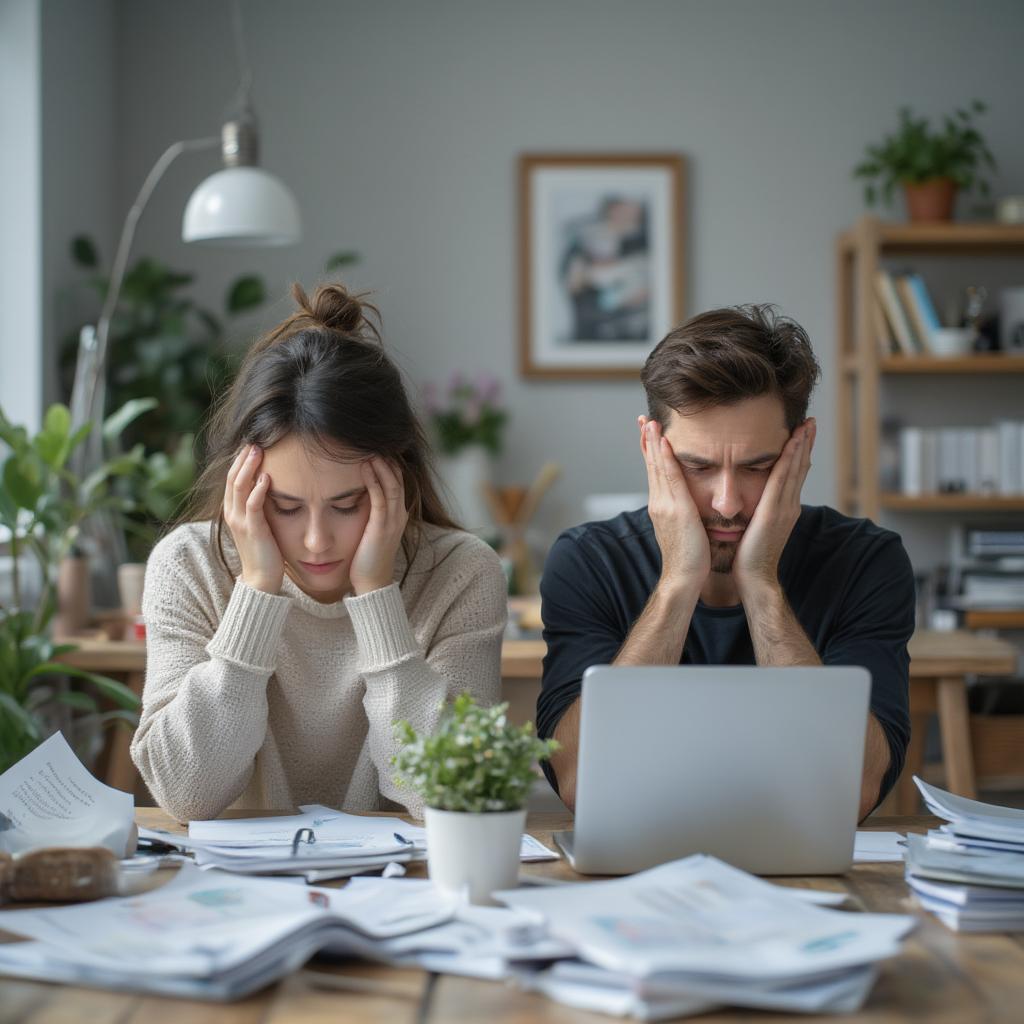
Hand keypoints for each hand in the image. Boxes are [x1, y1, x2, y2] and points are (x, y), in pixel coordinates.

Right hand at [223, 445, 284, 593]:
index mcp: (233, 510)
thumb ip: (260, 506)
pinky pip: (253, 505)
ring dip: (249, 467)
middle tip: (254, 440)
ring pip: (240, 487)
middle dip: (243, 458)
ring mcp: (240, 521)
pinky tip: (267, 477)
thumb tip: (270, 487)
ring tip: (257, 450)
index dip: (240, 461)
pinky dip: (259, 490)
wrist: (261, 580)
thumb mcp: (259, 524)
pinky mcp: (253, 530)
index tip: (251, 444)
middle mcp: (232, 513)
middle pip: (233, 478)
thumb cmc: (265, 551)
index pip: (233, 479)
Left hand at [349, 458, 408, 594]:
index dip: (389, 463)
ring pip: (392, 484)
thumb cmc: (366, 558)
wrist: (370, 583)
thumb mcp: (371, 531)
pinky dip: (374, 480)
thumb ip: (370, 514)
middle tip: (374, 440)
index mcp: (397, 514)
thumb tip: (357, 497)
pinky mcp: (382, 527)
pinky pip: (380, 498)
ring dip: (381, 465)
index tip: (375, 446)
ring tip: (370, 448)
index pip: (397, 481)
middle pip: (398, 477)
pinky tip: (365, 467)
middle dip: (387, 458)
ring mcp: (393, 520)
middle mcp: (399, 514)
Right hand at [640, 417, 710, 594]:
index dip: (651, 452)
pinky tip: (664, 442)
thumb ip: (684, 514)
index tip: (648, 433)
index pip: (655, 473)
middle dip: (646, 441)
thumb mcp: (685, 530)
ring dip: (653, 443)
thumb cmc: (690, 559)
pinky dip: (665, 458)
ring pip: (657, 468)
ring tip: (649, 423)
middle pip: (651, 466)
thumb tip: (690, 506)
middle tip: (642, 420)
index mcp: (662, 506)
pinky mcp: (675, 509)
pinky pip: (670, 477)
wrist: (684, 578)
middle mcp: (659, 503)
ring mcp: (664, 505)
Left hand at [733, 418, 815, 595]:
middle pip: (800, 468)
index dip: (799, 454)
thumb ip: (760, 513)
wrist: (754, 579)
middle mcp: (789, 506)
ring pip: (795, 470)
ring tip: (805, 425)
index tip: (801, 433)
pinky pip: (782, 480)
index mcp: (784, 509)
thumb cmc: (750, 558)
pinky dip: (789, 460)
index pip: (794, 475)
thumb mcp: (757, 529)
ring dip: (800, 446)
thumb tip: (754, 503)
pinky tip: (792, 443)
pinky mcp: (774, 513)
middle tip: (809, 421)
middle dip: (805, 444)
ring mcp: (784, 509)